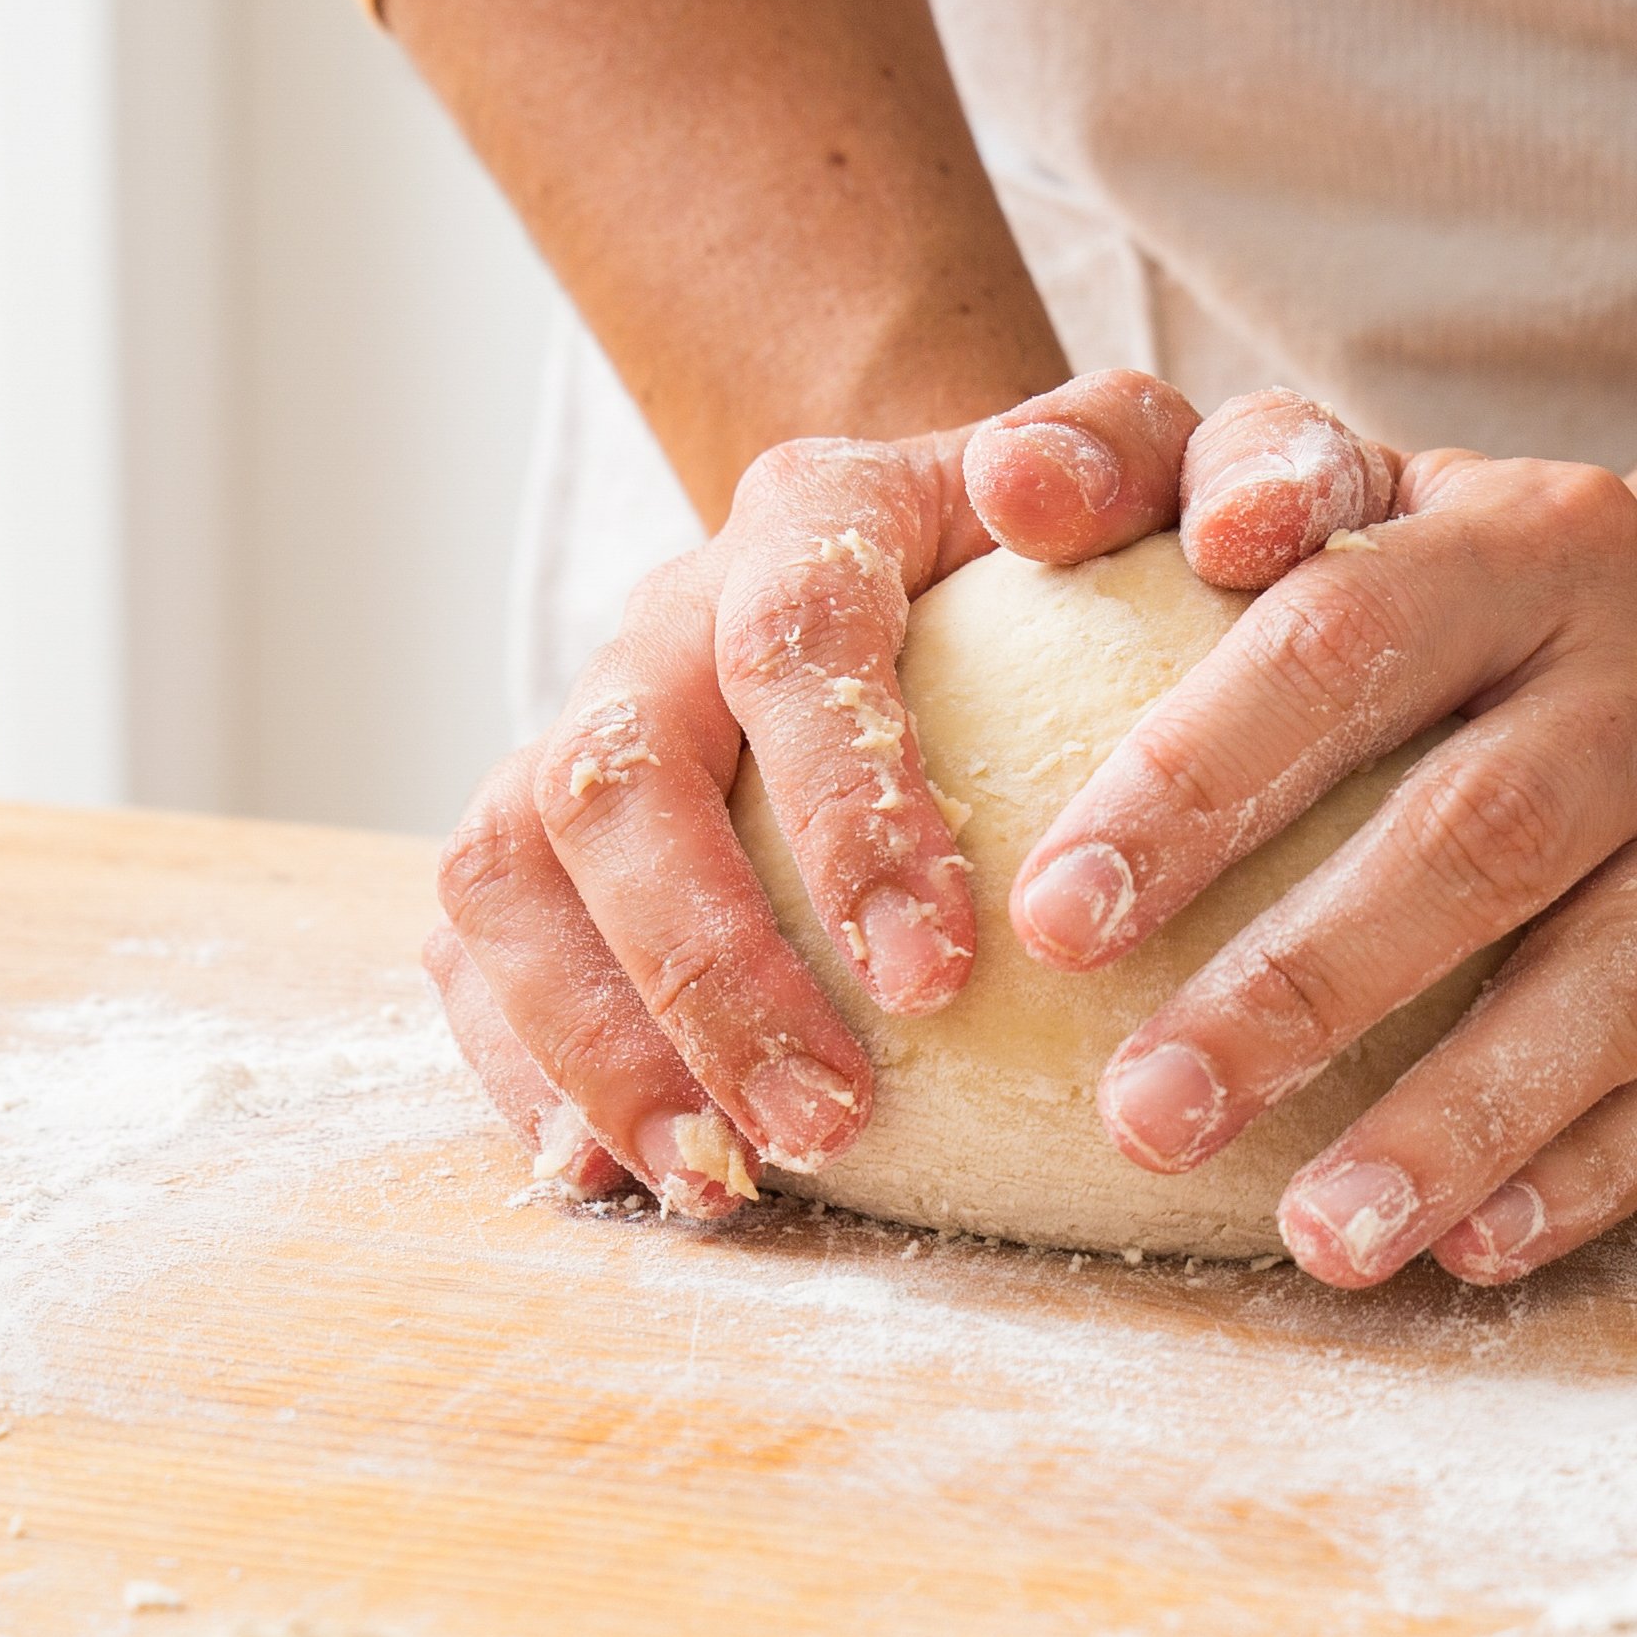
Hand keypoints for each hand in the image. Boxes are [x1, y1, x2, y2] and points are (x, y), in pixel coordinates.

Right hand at [421, 368, 1202, 1216]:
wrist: (953, 567)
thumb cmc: (1089, 550)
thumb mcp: (1159, 477)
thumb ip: (1156, 455)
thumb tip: (1035, 488)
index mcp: (810, 517)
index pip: (789, 644)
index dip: (842, 809)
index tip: (936, 975)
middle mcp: (664, 616)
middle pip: (613, 778)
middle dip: (707, 969)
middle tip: (833, 1124)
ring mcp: (579, 727)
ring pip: (508, 871)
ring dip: (601, 1042)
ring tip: (725, 1181)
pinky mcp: (540, 839)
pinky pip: (478, 948)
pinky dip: (526, 1068)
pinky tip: (619, 1180)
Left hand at [982, 396, 1636, 1292]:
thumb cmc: (1417, 601)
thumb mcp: (1297, 486)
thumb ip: (1147, 463)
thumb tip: (1017, 483)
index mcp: (1522, 537)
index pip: (1343, 641)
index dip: (1196, 783)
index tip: (1056, 924)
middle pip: (1484, 832)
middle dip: (1307, 988)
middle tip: (1148, 1117)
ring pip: (1620, 979)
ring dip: (1460, 1122)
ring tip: (1316, 1237)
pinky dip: (1600, 1172)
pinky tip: (1472, 1249)